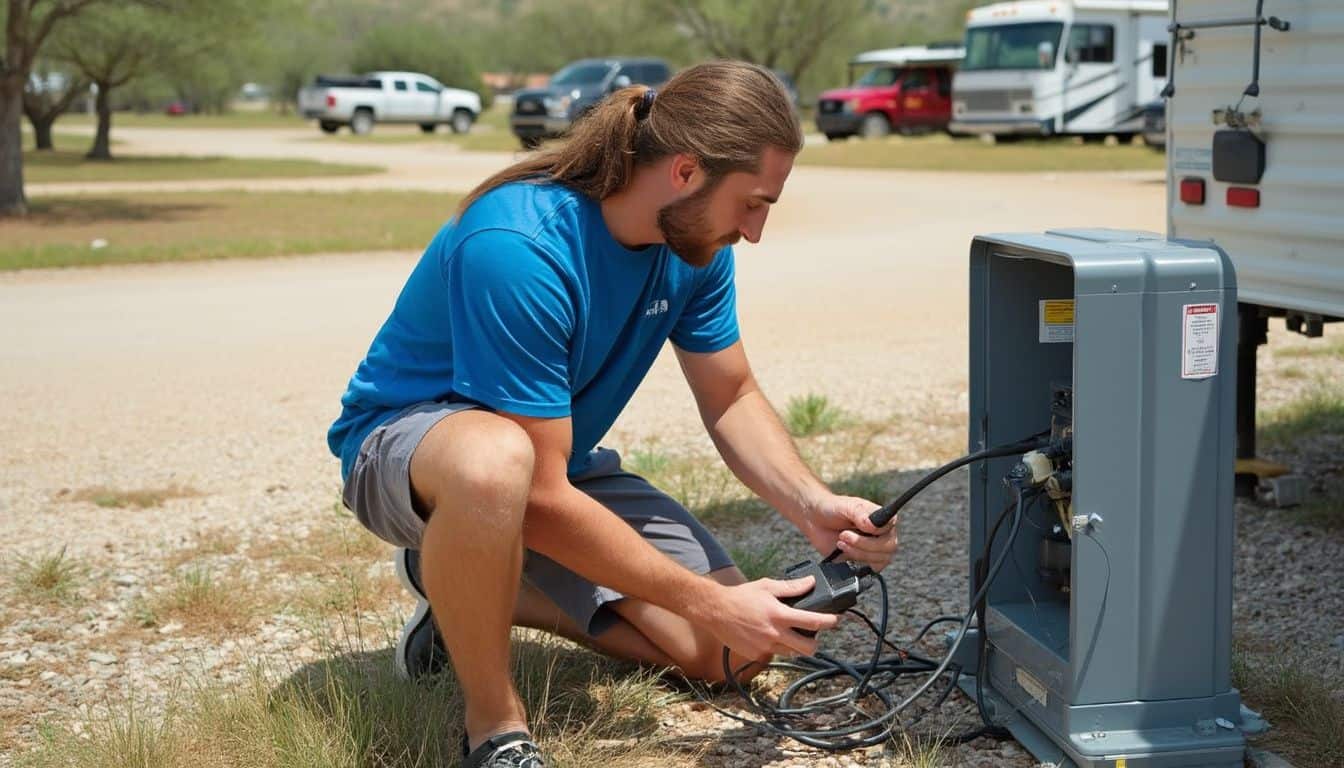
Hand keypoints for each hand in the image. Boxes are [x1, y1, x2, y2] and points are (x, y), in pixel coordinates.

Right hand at [698, 577, 840, 660]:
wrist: (716, 611)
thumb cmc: (741, 597)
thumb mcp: (767, 587)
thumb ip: (791, 587)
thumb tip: (811, 582)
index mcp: (779, 615)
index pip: (813, 622)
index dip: (829, 622)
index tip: (835, 620)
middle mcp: (774, 634)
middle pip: (808, 648)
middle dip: (815, 643)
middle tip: (813, 635)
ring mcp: (765, 647)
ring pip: (792, 653)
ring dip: (795, 646)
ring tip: (789, 634)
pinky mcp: (756, 655)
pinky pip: (774, 654)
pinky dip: (776, 647)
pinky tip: (768, 636)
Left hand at [798, 493, 897, 571]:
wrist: (814, 519)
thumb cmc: (832, 508)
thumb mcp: (846, 506)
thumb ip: (860, 514)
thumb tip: (873, 526)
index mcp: (881, 518)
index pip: (892, 527)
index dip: (878, 531)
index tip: (862, 528)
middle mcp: (881, 534)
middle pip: (888, 547)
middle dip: (864, 544)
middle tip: (844, 535)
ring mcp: (873, 549)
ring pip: (879, 560)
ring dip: (858, 553)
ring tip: (841, 542)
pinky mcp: (862, 560)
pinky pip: (870, 569)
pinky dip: (856, 563)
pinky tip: (843, 552)